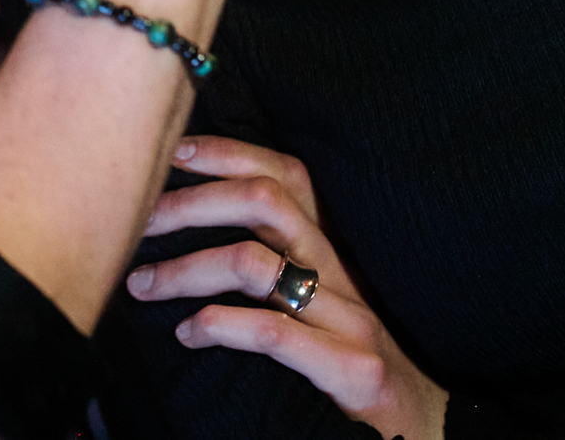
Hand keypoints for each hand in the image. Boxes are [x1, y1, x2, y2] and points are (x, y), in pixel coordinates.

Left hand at [126, 137, 446, 439]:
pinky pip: (272, 332)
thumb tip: (187, 232)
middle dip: (189, 204)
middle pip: (264, 201)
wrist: (426, 434)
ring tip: (143, 285)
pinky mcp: (353, 370)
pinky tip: (186, 334)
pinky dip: (218, 326)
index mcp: (331, 251)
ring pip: (256, 262)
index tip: (172, 154)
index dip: (227, 152)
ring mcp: (351, 319)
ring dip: (186, 269)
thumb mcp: (317, 305)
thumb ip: (274, 266)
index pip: (285, 174)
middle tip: (137, 223)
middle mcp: (342, 272)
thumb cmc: (349, 365)